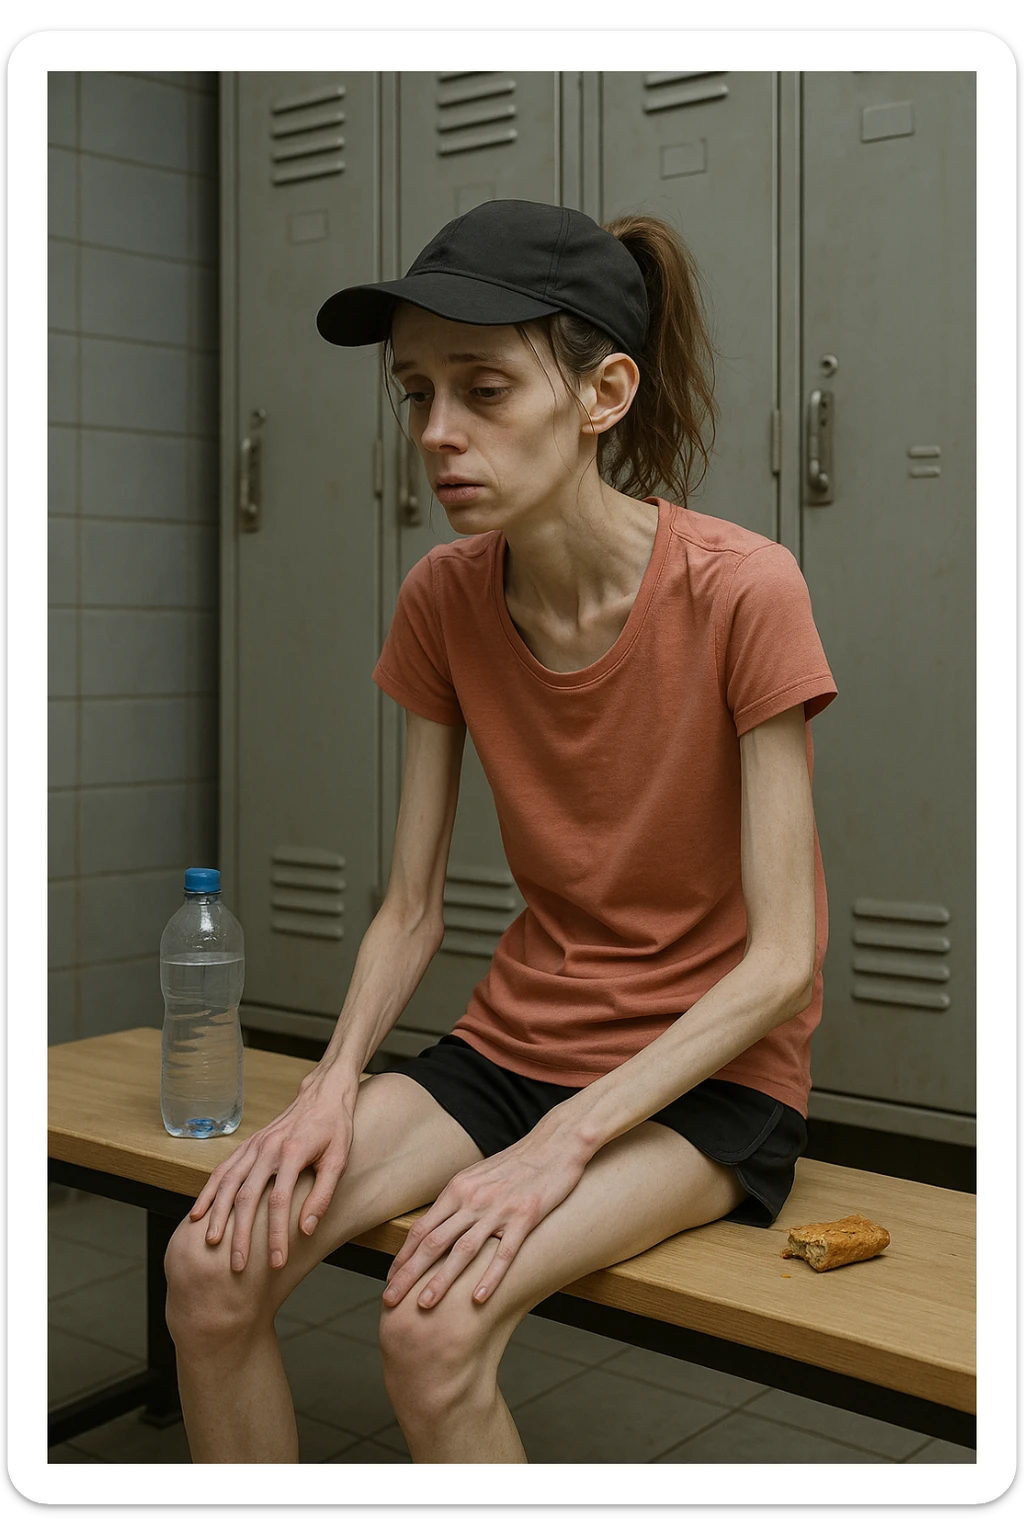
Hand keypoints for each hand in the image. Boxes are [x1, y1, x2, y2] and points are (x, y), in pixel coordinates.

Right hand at [188, 1066, 356, 1272]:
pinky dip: (208, 1192)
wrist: (323, 1094)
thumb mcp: (339, 1160)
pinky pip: (222, 1170)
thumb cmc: (335, 1128)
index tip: (276, 1262)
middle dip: (241, 1234)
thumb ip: (322, 1195)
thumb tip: (306, 1229)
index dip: (276, 1235)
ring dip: (218, 1215)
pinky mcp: (248, 1145)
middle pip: (247, 1197)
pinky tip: (198, 1214)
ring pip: (228, 1184)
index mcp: (292, 1153)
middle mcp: (268, 1149)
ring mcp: (254, 1146)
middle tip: (238, 1265)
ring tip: (211, 1243)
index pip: (279, 1202)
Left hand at [382, 1117, 588, 1309]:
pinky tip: (478, 1298)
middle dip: (409, 1274)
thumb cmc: (516, 1163)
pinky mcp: (526, 1216)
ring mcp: (499, 1209)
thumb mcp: (478, 1176)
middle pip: (433, 1242)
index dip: (404, 1256)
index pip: (422, 1228)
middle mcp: (473, 1199)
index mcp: (458, 1189)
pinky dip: (490, 1276)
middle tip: (390, 1300)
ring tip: (424, 1305)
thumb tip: (437, 1227)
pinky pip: (504, 1251)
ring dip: (441, 1280)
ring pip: (463, 1250)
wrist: (554, 1143)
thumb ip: (458, 1200)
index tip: (390, 1280)